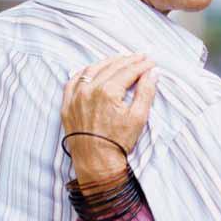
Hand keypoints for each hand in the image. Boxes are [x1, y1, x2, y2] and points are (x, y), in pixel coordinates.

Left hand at [61, 54, 157, 187]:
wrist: (96, 163)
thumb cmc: (118, 143)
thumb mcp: (138, 117)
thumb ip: (146, 91)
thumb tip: (153, 72)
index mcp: (107, 92)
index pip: (128, 71)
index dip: (142, 65)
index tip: (151, 62)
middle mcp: (89, 90)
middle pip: (112, 67)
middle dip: (128, 60)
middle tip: (140, 57)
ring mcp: (75, 97)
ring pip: (92, 70)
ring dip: (107, 62)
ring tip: (120, 59)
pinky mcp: (67, 105)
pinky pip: (73, 81)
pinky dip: (84, 72)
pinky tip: (92, 70)